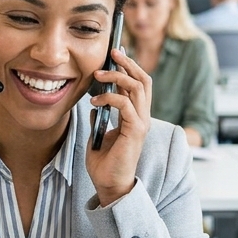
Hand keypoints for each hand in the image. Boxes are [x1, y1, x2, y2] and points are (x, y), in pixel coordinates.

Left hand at [86, 48, 150, 205]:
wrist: (109, 185)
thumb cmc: (104, 164)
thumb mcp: (99, 134)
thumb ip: (100, 118)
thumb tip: (95, 106)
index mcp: (135, 117)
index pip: (138, 84)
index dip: (129, 66)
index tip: (116, 53)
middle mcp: (142, 117)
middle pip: (143, 80)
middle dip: (128, 63)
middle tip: (112, 52)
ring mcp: (141, 123)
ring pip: (137, 87)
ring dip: (117, 76)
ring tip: (98, 74)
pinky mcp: (135, 130)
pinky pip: (125, 104)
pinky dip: (109, 98)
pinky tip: (94, 102)